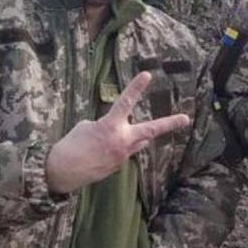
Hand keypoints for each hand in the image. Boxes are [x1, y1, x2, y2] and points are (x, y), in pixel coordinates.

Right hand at [45, 71, 191, 193]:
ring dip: (136, 135)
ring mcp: (122, 156)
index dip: (136, 87)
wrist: (61, 173)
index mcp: (110, 126)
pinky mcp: (118, 166)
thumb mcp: (87, 126)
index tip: (148, 74)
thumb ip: (107, 124)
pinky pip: (123, 152)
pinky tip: (99, 153)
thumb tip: (117, 129)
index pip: (126, 102)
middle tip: (186, 118)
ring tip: (118, 135)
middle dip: (169, 124)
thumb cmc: (70, 145)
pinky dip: (115, 148)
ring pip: (138, 141)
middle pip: (151, 129)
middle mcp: (122, 141)